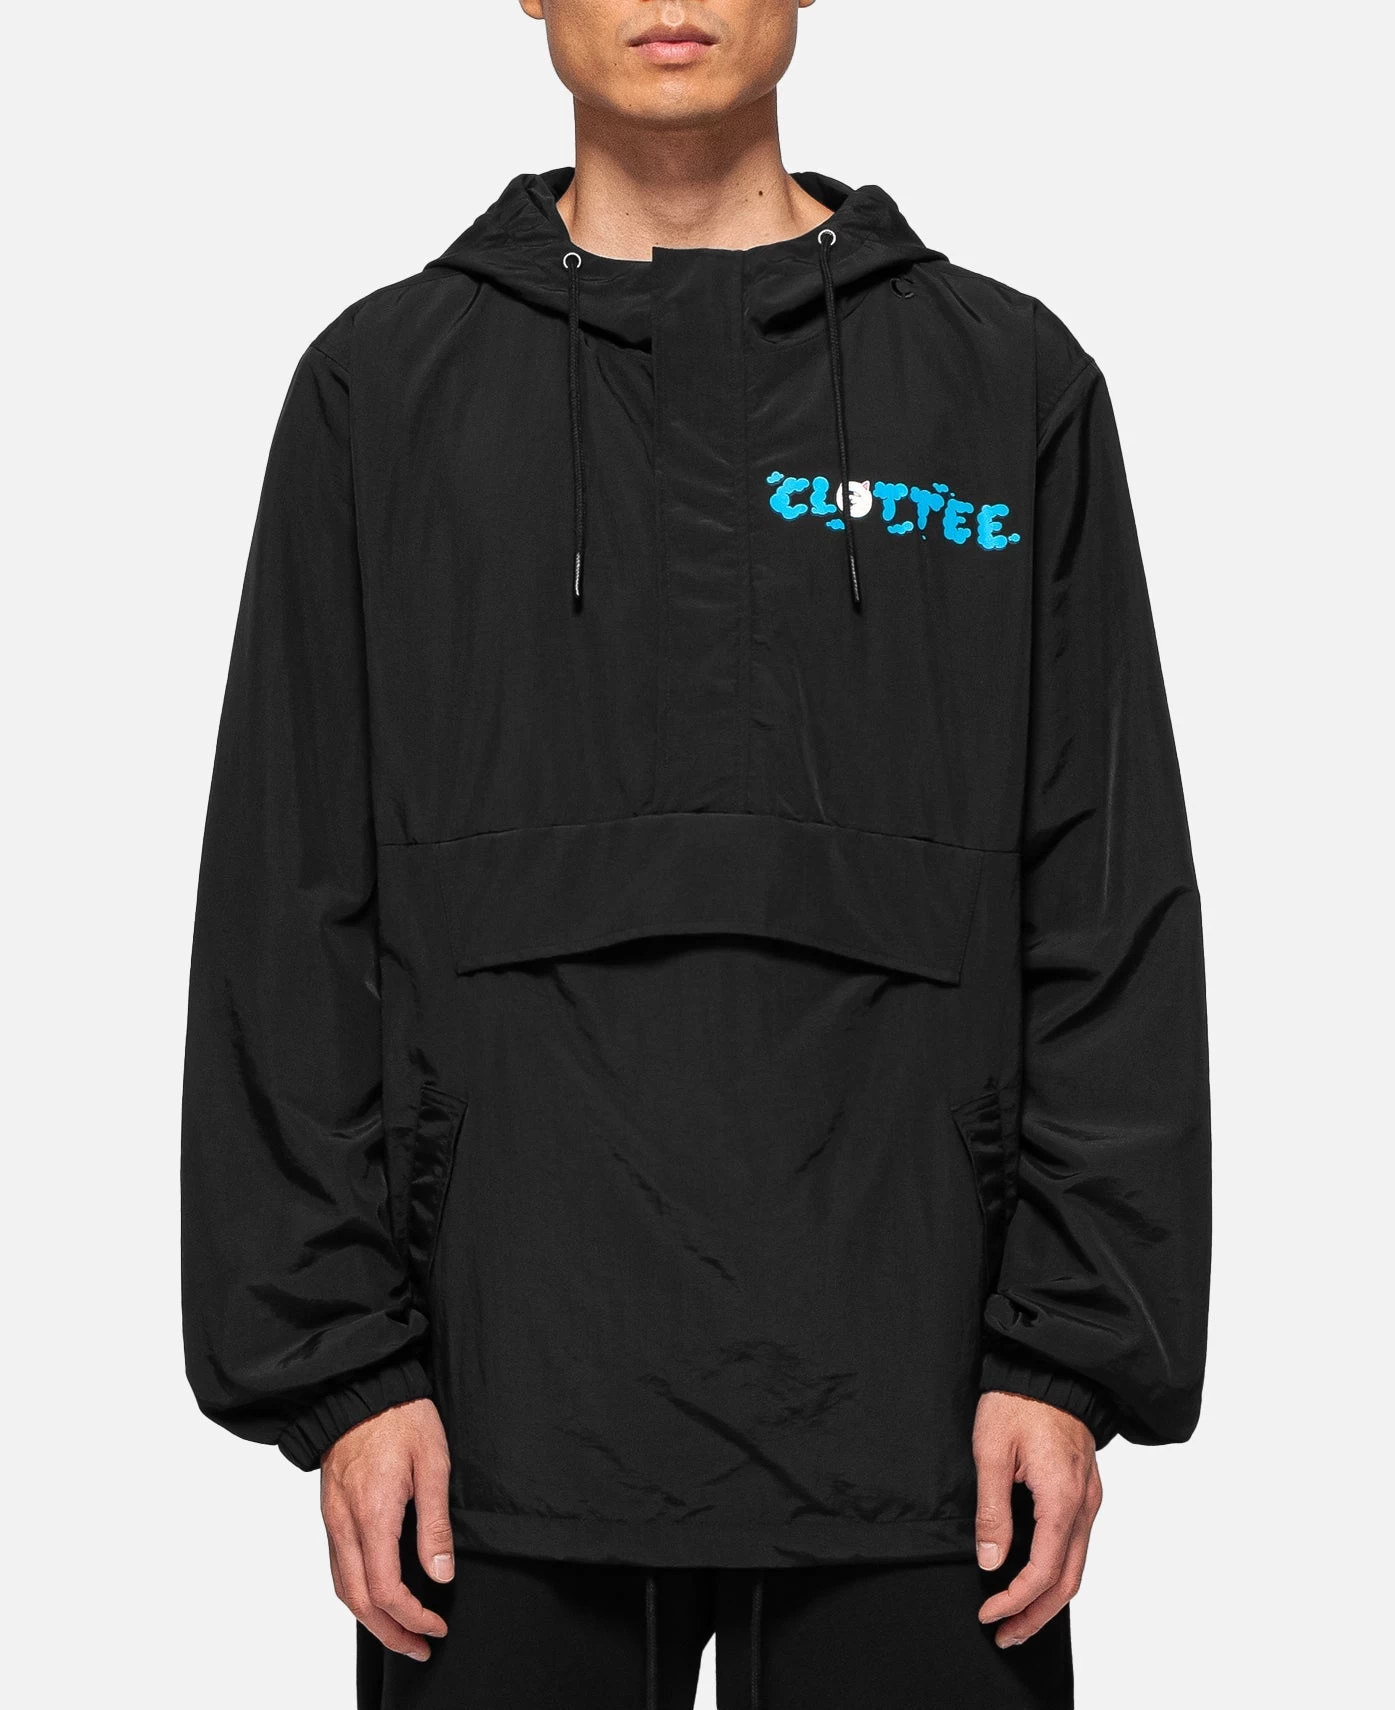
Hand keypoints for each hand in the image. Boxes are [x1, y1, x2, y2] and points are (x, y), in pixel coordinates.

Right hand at [320, 1398, 454, 1661]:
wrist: (361, 1385)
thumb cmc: (401, 1416)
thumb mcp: (433, 1462)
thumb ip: (435, 1522)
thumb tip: (441, 1574)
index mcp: (372, 1513)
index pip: (385, 1588)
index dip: (411, 1616)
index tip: (437, 1625)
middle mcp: (344, 1522)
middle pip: (357, 1600)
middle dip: (388, 1632)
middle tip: (419, 1646)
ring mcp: (332, 1518)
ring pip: (341, 1587)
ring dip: (369, 1618)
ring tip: (401, 1632)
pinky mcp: (330, 1510)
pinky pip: (337, 1565)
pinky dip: (356, 1592)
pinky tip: (378, 1595)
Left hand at [973, 1390, 1102, 1647]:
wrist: (1048, 1367)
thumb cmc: (1017, 1401)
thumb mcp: (992, 1451)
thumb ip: (992, 1510)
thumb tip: (991, 1561)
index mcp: (1063, 1498)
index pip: (1045, 1570)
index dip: (1016, 1600)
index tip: (989, 1613)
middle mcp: (1086, 1504)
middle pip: (1069, 1581)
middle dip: (1037, 1615)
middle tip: (1005, 1635)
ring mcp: (1091, 1499)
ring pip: (1078, 1566)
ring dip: (1049, 1598)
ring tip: (1017, 1618)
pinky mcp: (1086, 1490)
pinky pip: (1079, 1544)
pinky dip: (1059, 1572)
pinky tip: (1037, 1579)